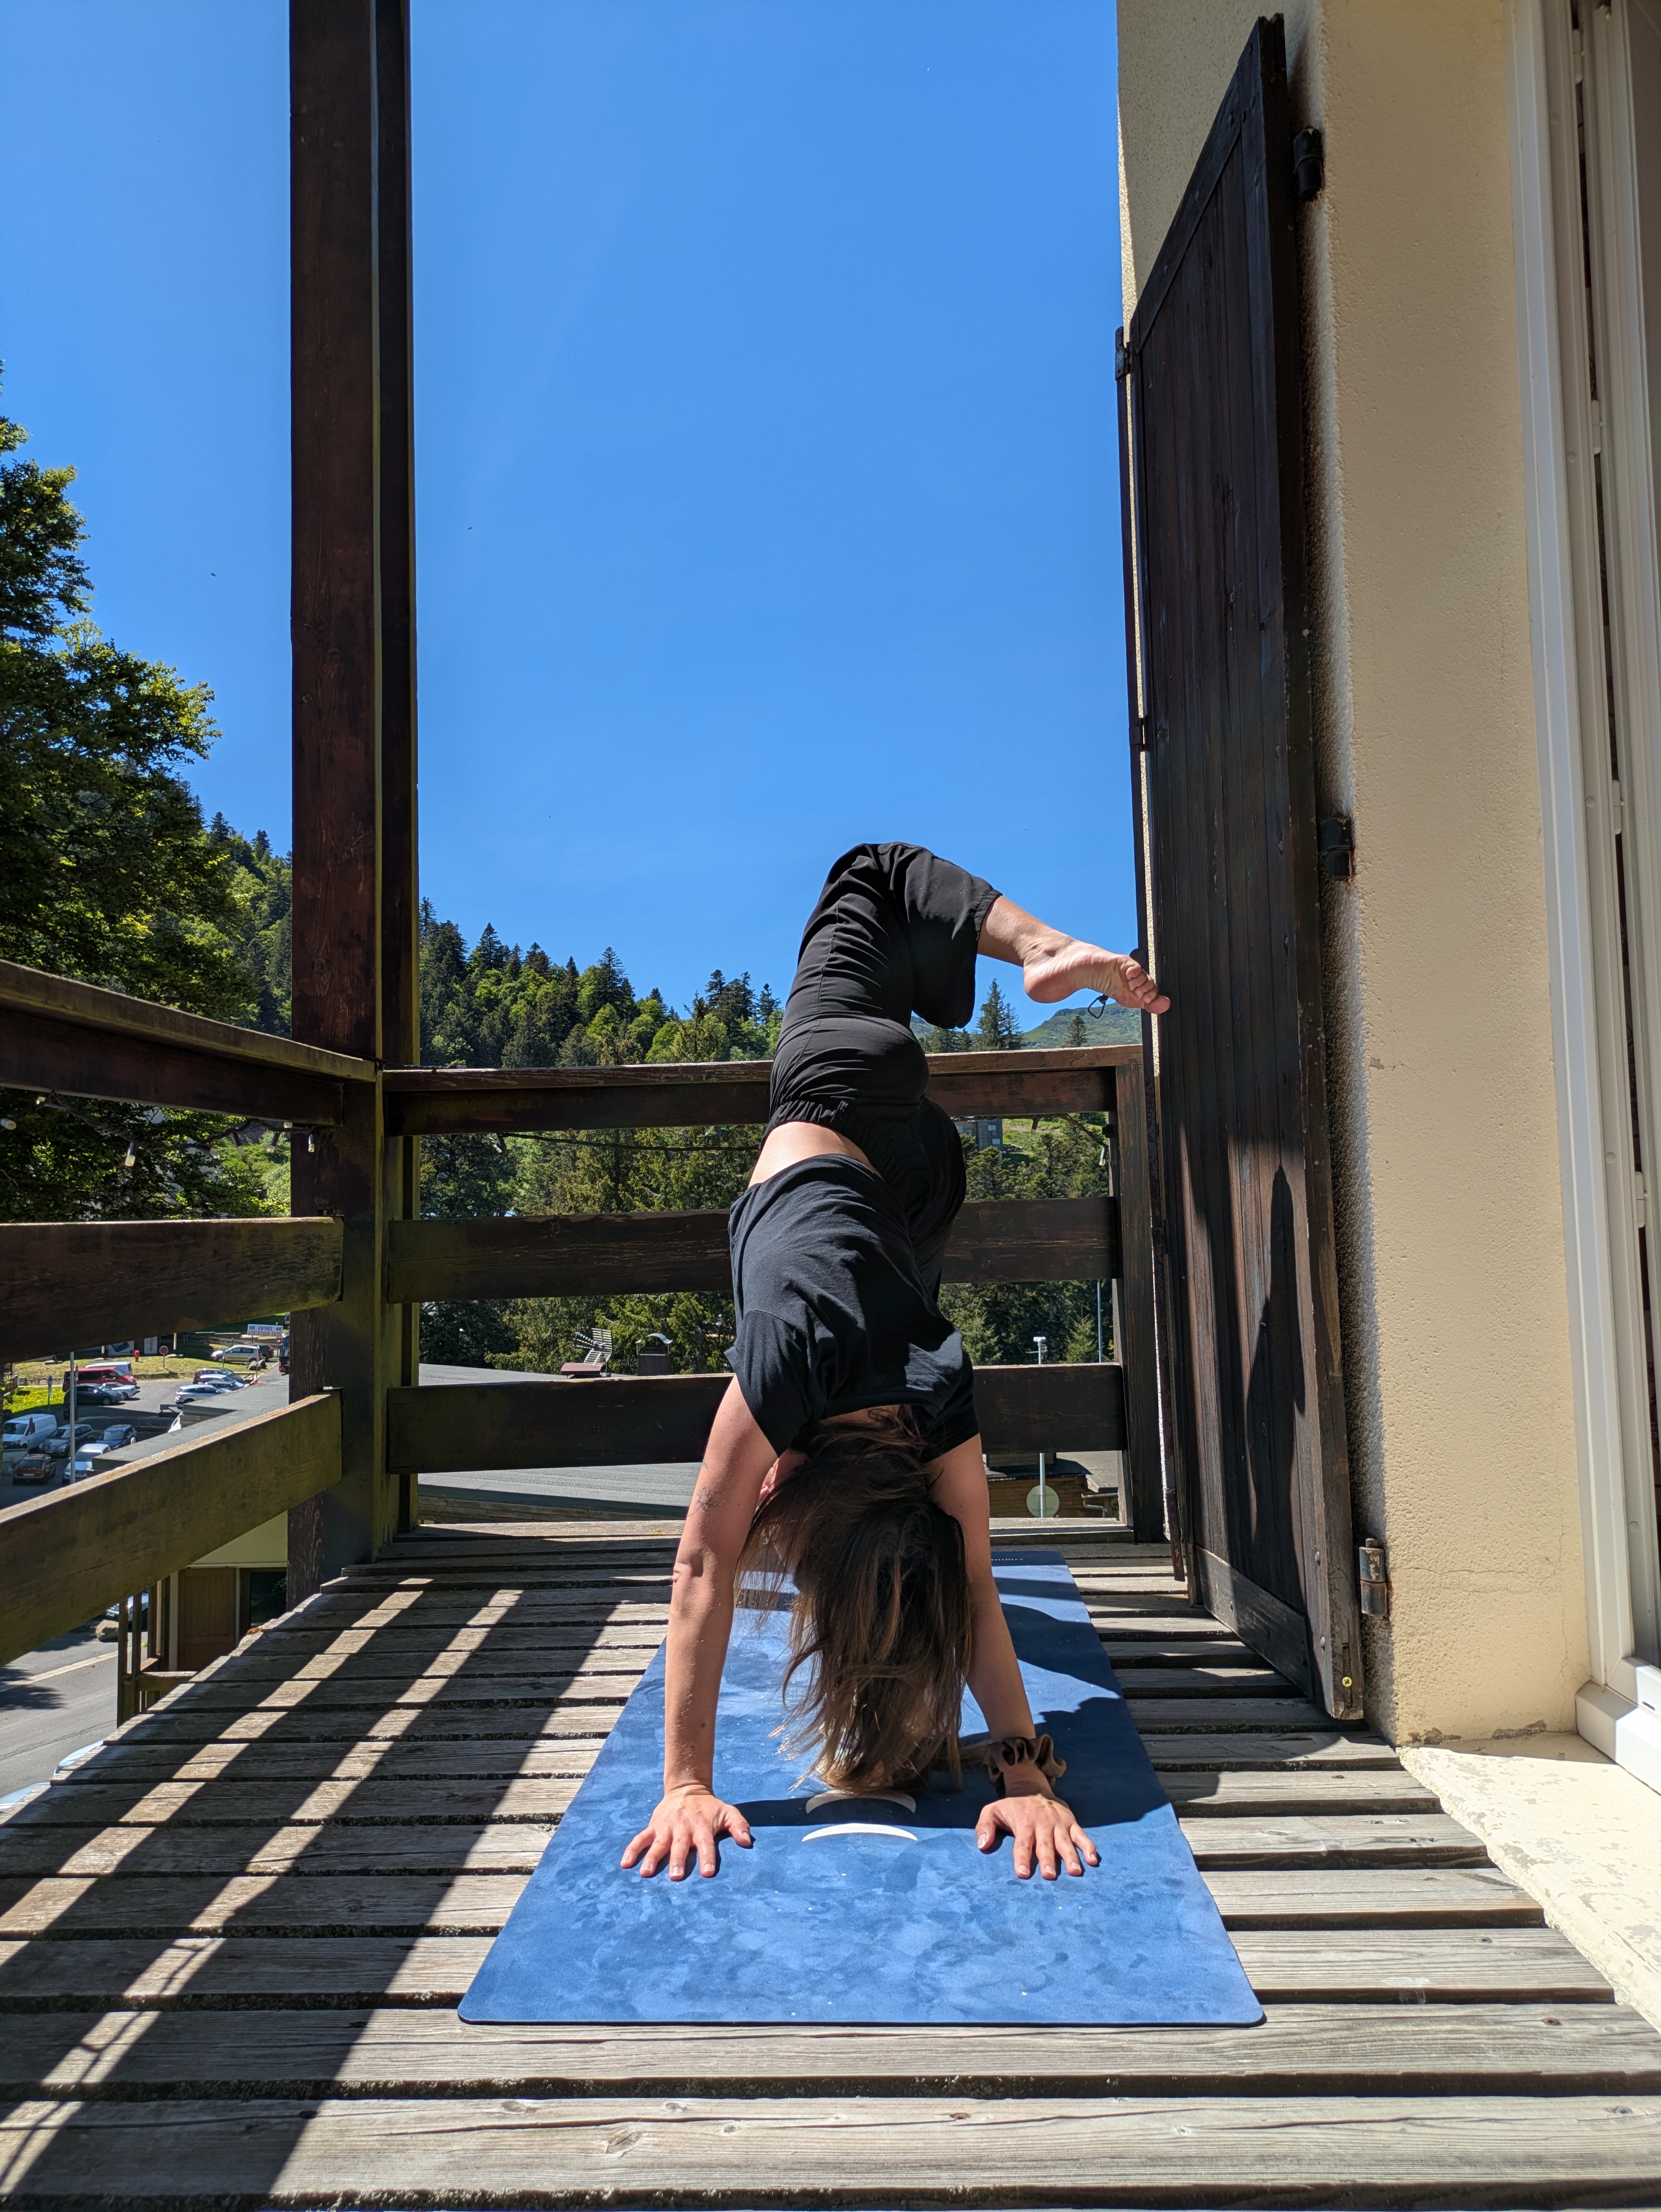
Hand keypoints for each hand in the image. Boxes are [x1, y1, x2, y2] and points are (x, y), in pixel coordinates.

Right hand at [621, 1785, 753, 1879]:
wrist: (687, 1788)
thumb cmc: (710, 1808)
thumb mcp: (728, 1812)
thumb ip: (739, 1826)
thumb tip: (747, 1842)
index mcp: (702, 1826)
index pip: (706, 1844)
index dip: (707, 1857)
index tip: (707, 1873)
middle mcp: (683, 1827)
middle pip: (680, 1846)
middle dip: (678, 1860)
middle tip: (676, 1876)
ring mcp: (666, 1827)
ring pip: (658, 1843)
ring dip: (652, 1858)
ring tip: (646, 1873)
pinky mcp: (653, 1827)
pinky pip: (640, 1838)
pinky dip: (632, 1850)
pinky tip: (625, 1863)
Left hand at [975, 1788, 1098, 1879]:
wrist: (1033, 1787)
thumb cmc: (1012, 1807)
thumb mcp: (992, 1811)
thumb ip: (985, 1827)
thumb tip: (982, 1845)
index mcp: (1024, 1823)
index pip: (1022, 1843)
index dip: (1022, 1858)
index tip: (1022, 1874)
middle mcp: (1042, 1823)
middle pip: (1045, 1844)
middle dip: (1047, 1860)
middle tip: (1049, 1876)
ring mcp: (1059, 1823)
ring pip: (1065, 1841)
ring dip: (1071, 1856)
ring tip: (1075, 1872)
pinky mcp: (1071, 1822)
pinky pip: (1081, 1835)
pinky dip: (1089, 1846)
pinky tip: (1093, 1860)